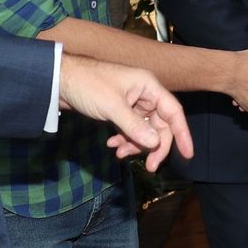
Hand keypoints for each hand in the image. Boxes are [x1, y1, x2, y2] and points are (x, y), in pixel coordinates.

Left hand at [58, 54, 193, 172]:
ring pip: (144, 129)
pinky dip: (125, 139)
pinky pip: (131, 129)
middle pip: (160, 124)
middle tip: (150, 167)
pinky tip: (113, 145)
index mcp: (149, 86)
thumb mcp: (112, 107)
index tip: (188, 154)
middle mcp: (145, 94)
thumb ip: (134, 126)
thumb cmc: (88, 85)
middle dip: (154, 146)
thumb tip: (155, 143)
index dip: (182, 133)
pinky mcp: (120, 110)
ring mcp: (133, 103)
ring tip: (120, 154)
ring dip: (136, 144)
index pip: (173, 112)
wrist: (59, 80)